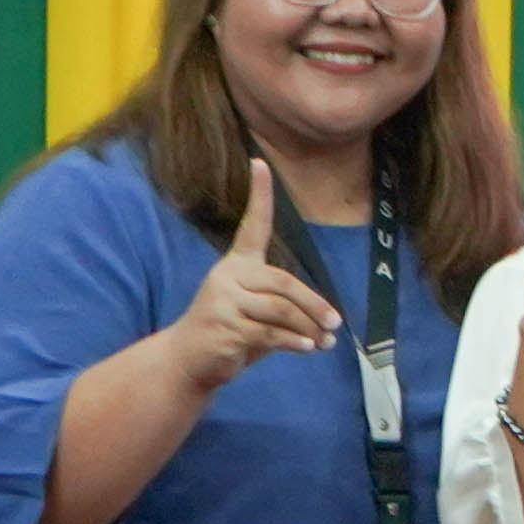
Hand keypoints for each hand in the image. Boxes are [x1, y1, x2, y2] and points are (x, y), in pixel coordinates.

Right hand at [171, 160, 343, 384]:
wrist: (188, 361)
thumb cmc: (231, 332)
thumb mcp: (260, 314)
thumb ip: (288, 308)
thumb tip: (328, 321)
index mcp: (237, 265)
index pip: (252, 225)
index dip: (258, 195)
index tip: (259, 163)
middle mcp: (228, 276)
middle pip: (283, 284)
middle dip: (314, 305)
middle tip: (335, 323)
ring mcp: (222, 301)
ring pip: (280, 311)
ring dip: (307, 328)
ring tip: (323, 342)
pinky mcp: (223, 327)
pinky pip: (269, 333)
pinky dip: (293, 342)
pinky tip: (307, 348)